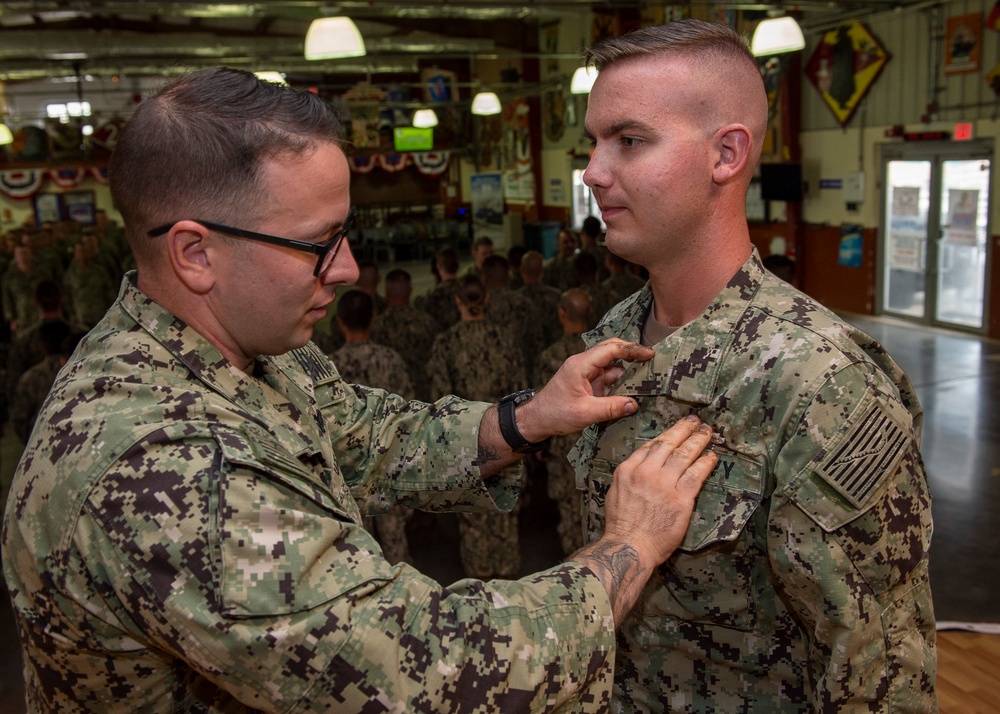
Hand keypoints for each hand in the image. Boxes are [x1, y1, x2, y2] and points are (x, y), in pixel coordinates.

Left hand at [516, 338, 652, 441]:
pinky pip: (608, 379)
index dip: (631, 350)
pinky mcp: (588, 383)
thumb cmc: (554, 414)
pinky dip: (620, 385)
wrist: (537, 420)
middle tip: (652, 361)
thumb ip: (611, 408)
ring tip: (647, 381)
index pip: (610, 349)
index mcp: (580, 365)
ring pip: (612, 367)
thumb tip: (635, 404)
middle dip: (632, 355)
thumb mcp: (585, 413)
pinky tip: (632, 393)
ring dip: (627, 374)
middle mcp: (584, 365)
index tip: (649, 354)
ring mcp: (586, 373)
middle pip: (612, 352)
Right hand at [602, 414, 716, 568]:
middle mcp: (646, 472)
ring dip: (698, 441)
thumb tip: (641, 469)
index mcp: (628, 470)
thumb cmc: (621, 526)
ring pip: (684, 455)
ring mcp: (664, 484)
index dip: (666, 435)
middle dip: (684, 430)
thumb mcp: (616, 493)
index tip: (675, 430)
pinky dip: (706, 463)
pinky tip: (712, 457)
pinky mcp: (680, 498)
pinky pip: (696, 475)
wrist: (628, 547)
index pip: (650, 446)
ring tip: (708, 433)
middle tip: (696, 421)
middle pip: (669, 444)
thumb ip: (629, 478)